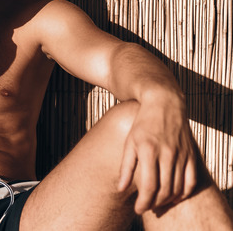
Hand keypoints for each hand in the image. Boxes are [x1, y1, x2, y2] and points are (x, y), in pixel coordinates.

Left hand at [117, 99, 196, 213]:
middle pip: (164, 190)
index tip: (138, 209)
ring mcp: (181, 154)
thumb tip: (121, 188)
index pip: (149, 185)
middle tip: (147, 208)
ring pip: (178, 187)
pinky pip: (191, 180)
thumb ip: (126, 167)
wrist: (164, 104)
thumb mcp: (129, 142)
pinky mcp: (191, 154)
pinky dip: (184, 192)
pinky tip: (175, 197)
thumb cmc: (142, 124)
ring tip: (158, 203)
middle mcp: (167, 153)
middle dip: (155, 204)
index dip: (144, 202)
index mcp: (148, 150)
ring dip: (168, 200)